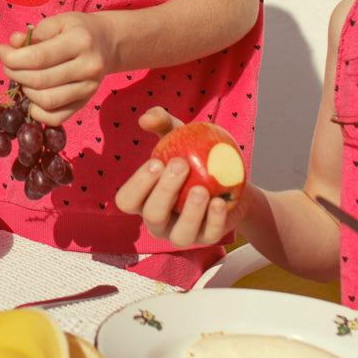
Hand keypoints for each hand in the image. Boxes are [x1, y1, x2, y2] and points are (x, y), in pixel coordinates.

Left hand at [0, 11, 117, 124]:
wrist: (108, 43)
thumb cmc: (77, 30)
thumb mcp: (57, 23)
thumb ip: (33, 34)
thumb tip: (9, 46)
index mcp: (80, 41)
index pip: (38, 57)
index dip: (12, 58)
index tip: (0, 52)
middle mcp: (88, 67)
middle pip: (40, 80)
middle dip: (15, 74)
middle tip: (9, 65)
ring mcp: (89, 88)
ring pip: (46, 101)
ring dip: (25, 91)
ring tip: (23, 78)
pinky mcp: (85, 102)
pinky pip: (56, 117)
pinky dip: (37, 111)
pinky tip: (32, 97)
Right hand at [114, 106, 243, 246]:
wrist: (229, 177)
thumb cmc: (193, 155)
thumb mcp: (177, 135)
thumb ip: (161, 122)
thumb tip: (146, 119)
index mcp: (143, 199)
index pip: (127, 201)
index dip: (138, 185)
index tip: (156, 162)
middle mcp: (158, 221)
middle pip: (152, 216)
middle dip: (165, 191)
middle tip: (181, 165)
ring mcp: (182, 234)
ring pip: (179, 236)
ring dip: (190, 212)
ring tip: (202, 190)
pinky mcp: (207, 238)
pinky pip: (209, 236)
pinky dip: (215, 220)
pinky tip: (220, 202)